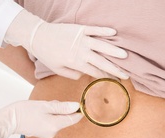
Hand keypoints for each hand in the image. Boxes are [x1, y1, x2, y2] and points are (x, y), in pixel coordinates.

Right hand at [0, 100, 82, 137]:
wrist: (8, 120)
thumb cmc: (24, 111)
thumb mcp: (44, 105)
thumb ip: (62, 107)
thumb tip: (76, 106)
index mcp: (55, 126)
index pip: (74, 119)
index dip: (79, 111)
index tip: (81, 103)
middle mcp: (53, 132)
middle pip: (65, 118)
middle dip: (62, 109)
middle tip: (51, 102)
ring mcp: (47, 133)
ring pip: (57, 119)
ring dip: (54, 111)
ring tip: (41, 107)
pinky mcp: (41, 132)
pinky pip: (50, 122)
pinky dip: (48, 115)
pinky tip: (38, 112)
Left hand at [5, 9, 127, 79]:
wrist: (38, 36)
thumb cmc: (47, 55)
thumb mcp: (58, 70)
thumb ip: (72, 74)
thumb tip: (84, 74)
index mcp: (76, 63)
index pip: (95, 71)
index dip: (106, 76)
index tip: (115, 80)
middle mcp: (81, 52)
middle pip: (102, 61)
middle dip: (115, 68)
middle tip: (126, 74)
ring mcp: (81, 39)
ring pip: (101, 46)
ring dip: (113, 51)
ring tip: (124, 55)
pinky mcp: (80, 29)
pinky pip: (94, 30)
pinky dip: (104, 31)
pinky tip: (113, 33)